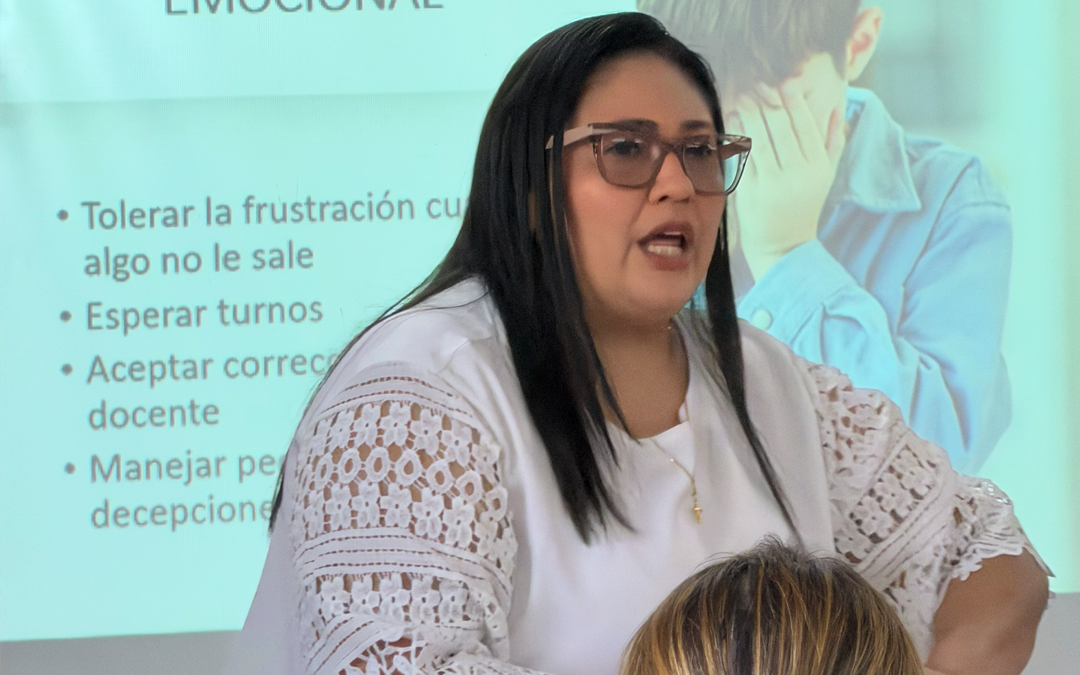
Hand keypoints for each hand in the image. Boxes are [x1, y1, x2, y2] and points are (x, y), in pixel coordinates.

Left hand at [726, 83, 845, 279]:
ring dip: (749, 113)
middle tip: (757, 84)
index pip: (805, 125)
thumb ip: (833, 140)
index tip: (782, 82)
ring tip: (743, 96)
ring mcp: (772, 184)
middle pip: (780, 128)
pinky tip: (733, 119)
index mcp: (817, 167)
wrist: (784, 247)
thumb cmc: (805, 205)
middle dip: (768, 102)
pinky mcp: (749, 194)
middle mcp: (797, 174)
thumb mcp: (826, 175)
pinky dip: (737, 135)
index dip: (793, 101)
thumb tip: (838, 107)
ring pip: (759, 139)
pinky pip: (742, 157)